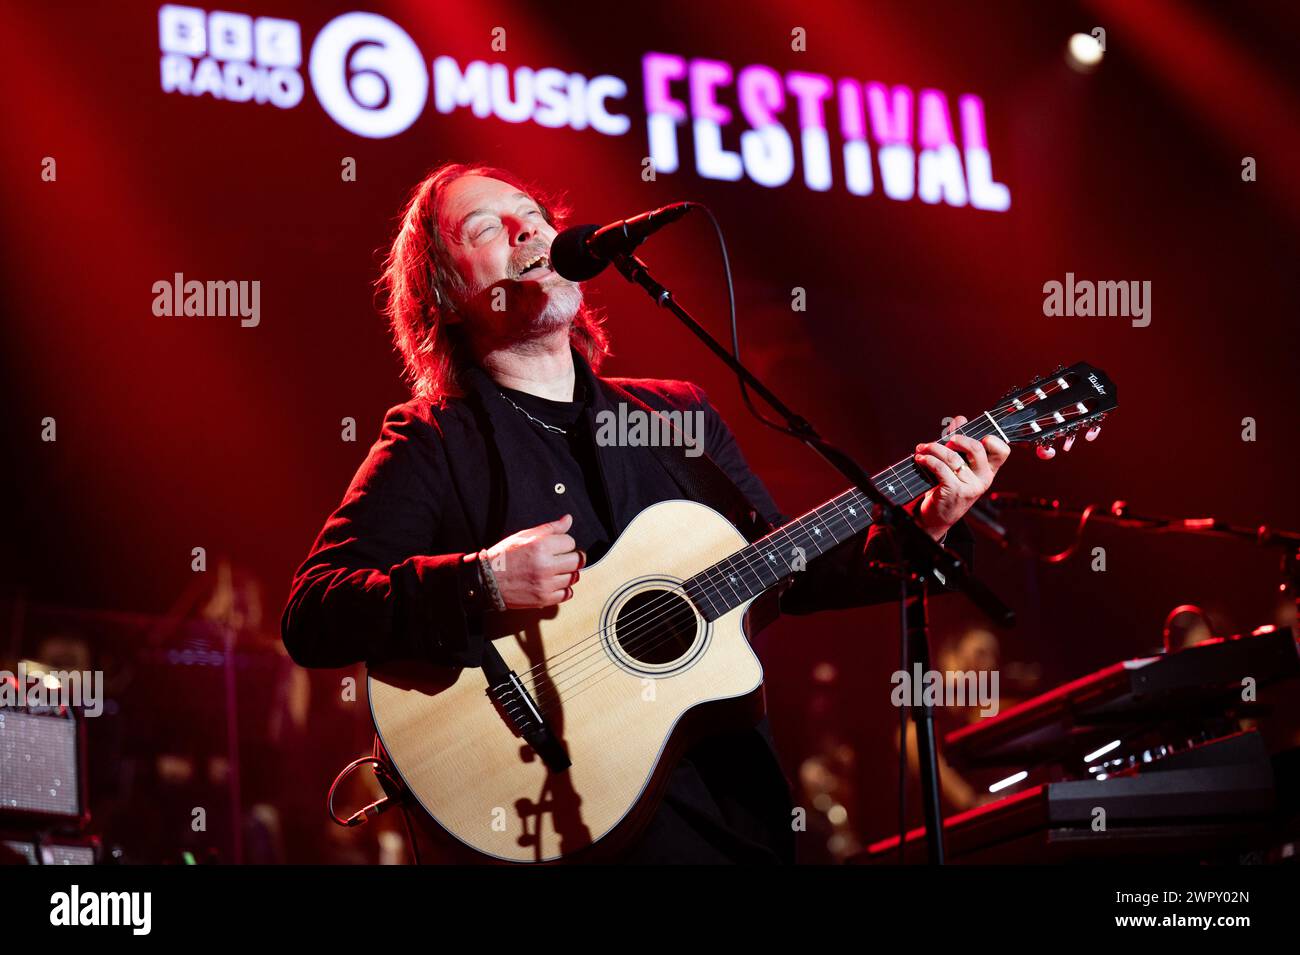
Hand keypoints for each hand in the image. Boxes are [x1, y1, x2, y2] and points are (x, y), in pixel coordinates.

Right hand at [483, 513, 585, 608]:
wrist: (487, 581)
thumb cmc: (503, 558)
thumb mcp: (523, 536)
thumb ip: (549, 528)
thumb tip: (567, 520)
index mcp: (540, 547)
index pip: (570, 542)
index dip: (565, 542)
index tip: (559, 546)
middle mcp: (545, 566)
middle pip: (577, 560)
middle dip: (572, 557)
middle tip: (564, 558)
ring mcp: (545, 584)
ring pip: (574, 577)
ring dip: (568, 573)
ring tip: (557, 570)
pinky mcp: (544, 598)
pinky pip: (567, 594)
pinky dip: (564, 588)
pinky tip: (555, 583)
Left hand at [912, 416, 1010, 539]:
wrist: (937, 517)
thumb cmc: (947, 488)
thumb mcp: (956, 466)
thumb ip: (958, 443)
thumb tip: (960, 418)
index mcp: (988, 470)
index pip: (1002, 451)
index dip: (993, 439)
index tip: (976, 435)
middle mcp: (983, 479)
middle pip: (977, 448)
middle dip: (957, 438)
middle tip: (945, 439)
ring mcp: (970, 486)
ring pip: (953, 457)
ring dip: (933, 448)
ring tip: (922, 448)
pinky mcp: (955, 492)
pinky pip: (940, 468)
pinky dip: (928, 460)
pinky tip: (920, 459)